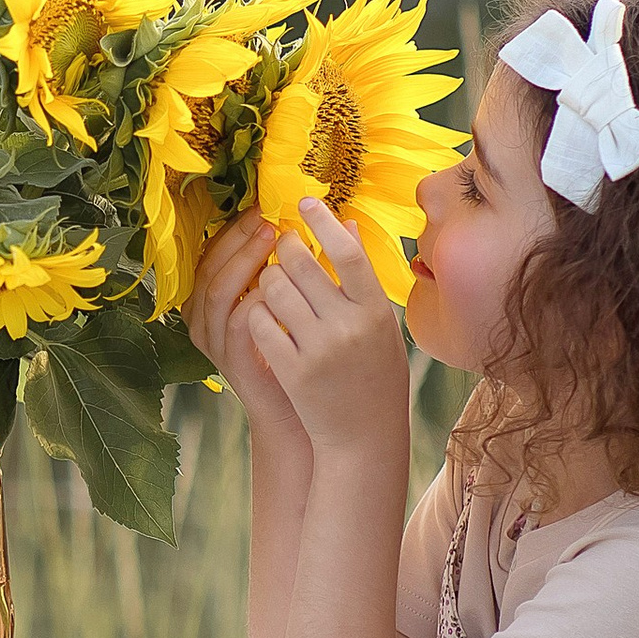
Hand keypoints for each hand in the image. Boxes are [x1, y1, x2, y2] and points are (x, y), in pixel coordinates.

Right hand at [189, 209, 307, 461]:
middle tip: (267, 218)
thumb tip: (346, 218)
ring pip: (218, 291)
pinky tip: (276, 283)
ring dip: (244, 261)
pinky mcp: (234, 361)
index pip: (216, 252)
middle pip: (210, 266)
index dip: (238, 229)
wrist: (304, 413)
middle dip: (239, 239)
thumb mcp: (305, 302)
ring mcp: (218, 342)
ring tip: (271, 239)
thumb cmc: (307, 354)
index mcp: (218, 300)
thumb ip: (312, 263)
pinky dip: (255, 298)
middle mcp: (208, 319)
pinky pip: (237, 322)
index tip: (266, 207)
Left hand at [240, 201, 410, 457]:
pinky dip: (257, 311)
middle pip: (303, 263)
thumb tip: (347, 224)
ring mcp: (318, 349)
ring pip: (274, 288)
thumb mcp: (381, 326)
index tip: (305, 201)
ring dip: (267, 277)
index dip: (323, 221)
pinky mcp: (291, 369)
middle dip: (284, 246)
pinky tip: (264, 313)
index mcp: (376, 311)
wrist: (363, 436)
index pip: (348, 253)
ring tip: (273, 282)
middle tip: (280, 242)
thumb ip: (363, 279)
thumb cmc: (375, 376)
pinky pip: (259, 321)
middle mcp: (349, 326)